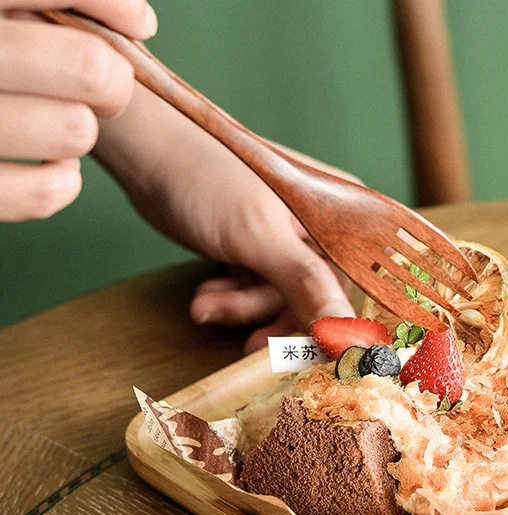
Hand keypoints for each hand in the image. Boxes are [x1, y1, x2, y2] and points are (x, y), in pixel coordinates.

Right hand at [0, 0, 156, 220]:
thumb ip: (34, 7)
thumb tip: (138, 22)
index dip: (107, 3)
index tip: (140, 23)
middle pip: (88, 67)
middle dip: (110, 76)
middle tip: (103, 84)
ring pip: (74, 130)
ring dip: (78, 128)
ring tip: (53, 119)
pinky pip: (49, 191)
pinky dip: (62, 179)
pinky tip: (46, 164)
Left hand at [95, 86, 354, 352]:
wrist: (146, 151)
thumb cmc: (205, 177)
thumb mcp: (259, 236)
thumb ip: (305, 282)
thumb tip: (345, 330)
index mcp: (337, 215)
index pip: (348, 284)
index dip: (328, 321)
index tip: (303, 355)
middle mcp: (320, 227)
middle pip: (314, 297)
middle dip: (270, 317)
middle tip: (244, 343)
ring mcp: (288, 237)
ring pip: (279, 297)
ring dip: (241, 308)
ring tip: (204, 305)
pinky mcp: (259, 245)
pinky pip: (257, 288)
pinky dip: (231, 297)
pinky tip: (207, 293)